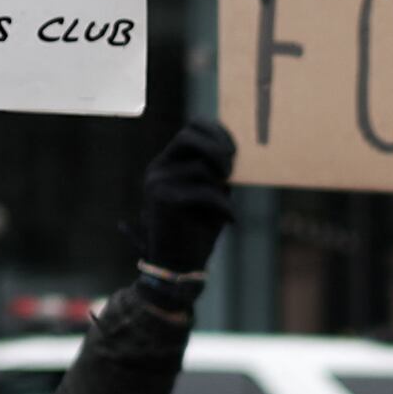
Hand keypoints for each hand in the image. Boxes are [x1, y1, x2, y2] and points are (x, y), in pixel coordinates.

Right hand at [133, 118, 238, 276]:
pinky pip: (205, 192)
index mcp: (167, 163)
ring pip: (202, 168)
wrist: (178, 266)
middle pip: (187, 136)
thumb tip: (233, 151)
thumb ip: (217, 172)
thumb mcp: (210, 195)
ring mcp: (158, 183)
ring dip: (222, 188)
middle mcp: (158, 169)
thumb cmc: (198, 230)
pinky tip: (230, 220)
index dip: (216, 131)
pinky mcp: (165, 199)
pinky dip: (225, 207)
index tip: (234, 150)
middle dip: (216, 148)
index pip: (190, 128)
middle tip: (230, 172)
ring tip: (225, 208)